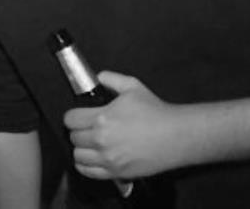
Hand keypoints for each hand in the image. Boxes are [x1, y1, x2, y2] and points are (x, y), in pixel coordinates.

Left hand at [65, 71, 185, 179]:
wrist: (178, 136)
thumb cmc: (156, 111)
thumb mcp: (132, 86)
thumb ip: (111, 79)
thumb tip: (98, 77)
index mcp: (102, 118)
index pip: (71, 119)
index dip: (73, 116)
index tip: (79, 116)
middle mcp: (102, 140)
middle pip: (73, 137)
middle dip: (78, 131)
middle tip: (87, 129)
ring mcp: (109, 158)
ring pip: (78, 156)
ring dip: (81, 148)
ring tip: (89, 144)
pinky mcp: (118, 173)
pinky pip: (88, 172)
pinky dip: (85, 166)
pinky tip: (91, 158)